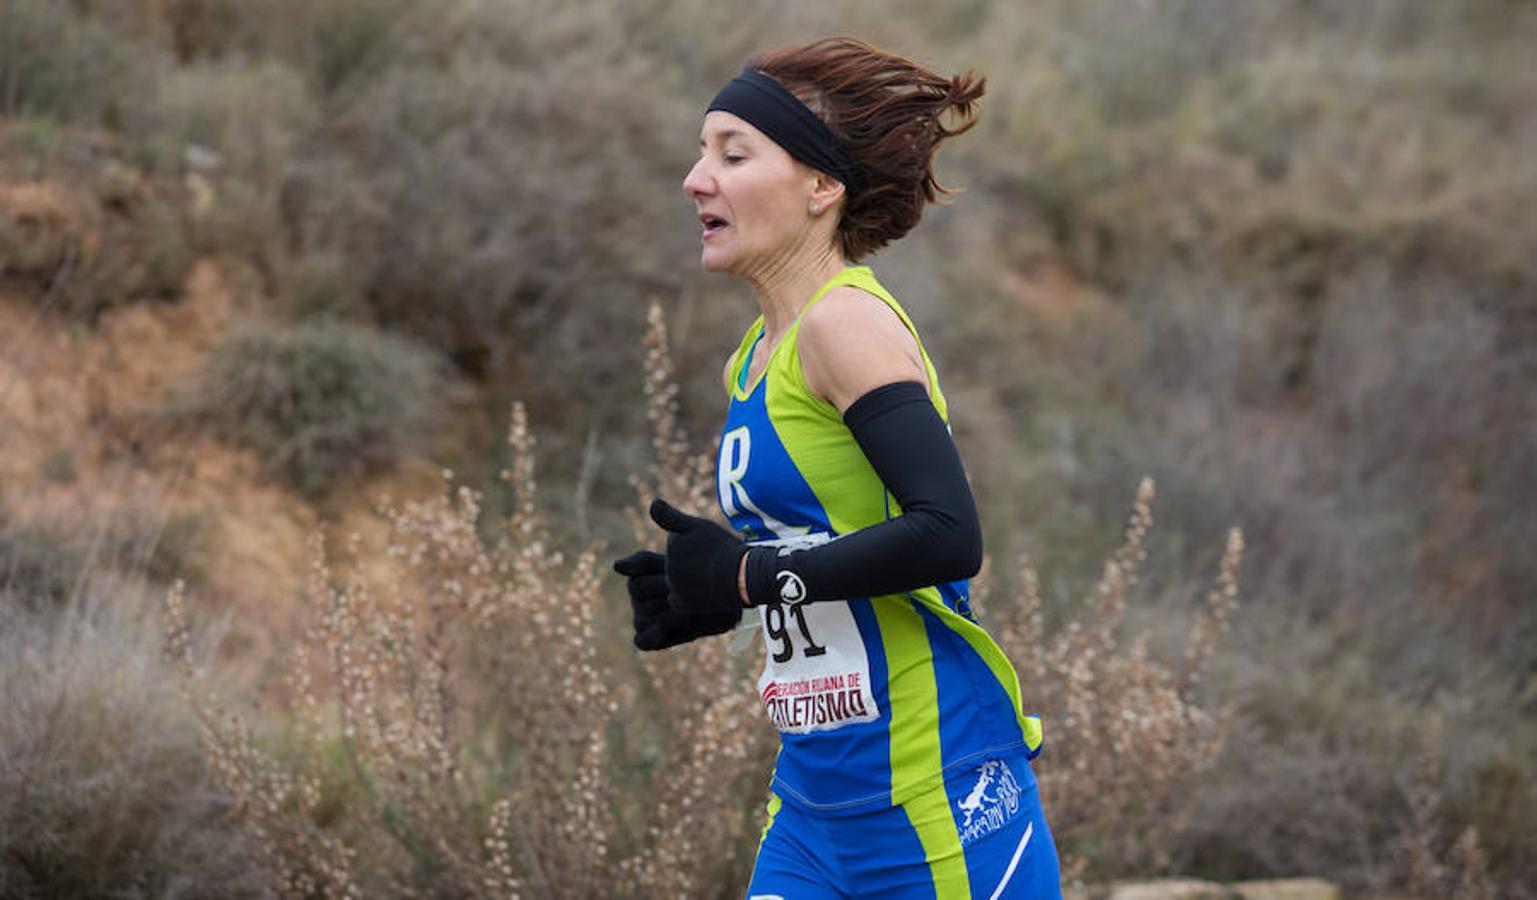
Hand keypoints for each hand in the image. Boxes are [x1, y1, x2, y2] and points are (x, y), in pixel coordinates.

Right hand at [613, 549, 738, 650]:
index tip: (673, 574)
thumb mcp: (674, 561)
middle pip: (639, 593)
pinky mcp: (652, 640)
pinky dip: (649, 638)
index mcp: (638, 577)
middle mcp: (637, 600)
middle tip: (684, 592)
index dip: (658, 576)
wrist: (724, 598)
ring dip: (667, 613)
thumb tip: (615, 567)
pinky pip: (641, 641)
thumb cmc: (697, 576)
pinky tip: (660, 631)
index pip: (636, 577)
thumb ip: (642, 562)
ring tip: (687, 609)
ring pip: (642, 617)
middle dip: (663, 590)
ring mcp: (642, 620)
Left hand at [649, 498, 748, 614]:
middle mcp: (668, 564)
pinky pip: (681, 598)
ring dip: (694, 579)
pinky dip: (693, 595)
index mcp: (673, 542)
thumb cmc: (724, 549)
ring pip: (681, 580)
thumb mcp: (700, 526)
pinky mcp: (680, 602)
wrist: (742, 577)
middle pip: (680, 562)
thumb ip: (671, 516)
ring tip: (714, 576)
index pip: (680, 542)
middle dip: (695, 563)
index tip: (711, 545)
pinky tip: (707, 591)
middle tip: (714, 562)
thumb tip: (652, 502)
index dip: (697, 543)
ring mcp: (673, 584)